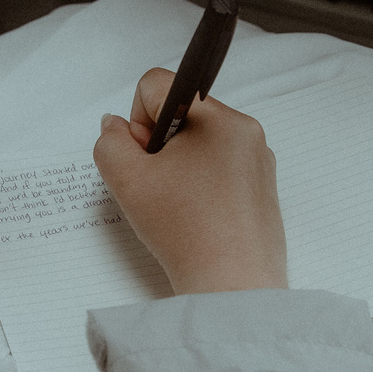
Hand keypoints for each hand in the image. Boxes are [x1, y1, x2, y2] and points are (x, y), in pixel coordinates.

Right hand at [92, 68, 286, 293]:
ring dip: (179, 166)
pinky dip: (201, 185)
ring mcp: (258, 159)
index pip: (158, 85)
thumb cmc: (185, 231)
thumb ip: (110, 142)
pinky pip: (220, 168)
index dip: (137, 122)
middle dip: (159, 145)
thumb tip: (116, 126)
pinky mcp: (263, 188)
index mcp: (217, 116)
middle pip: (180, 115)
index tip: (145, 159)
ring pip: (199, 143)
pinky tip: (197, 217)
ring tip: (178, 207)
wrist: (233, 286)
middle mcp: (244, 129)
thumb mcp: (126, 180)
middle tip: (158, 189)